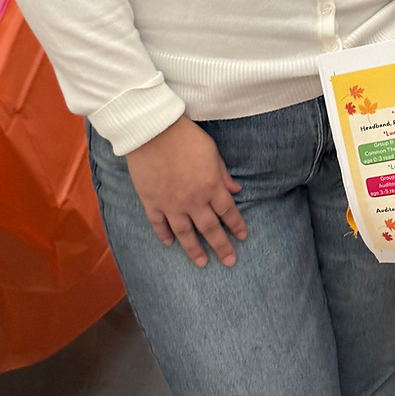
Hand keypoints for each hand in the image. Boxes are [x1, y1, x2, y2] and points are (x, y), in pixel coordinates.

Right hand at [124, 114, 246, 268]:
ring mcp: (171, 204)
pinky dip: (164, 235)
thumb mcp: (212, 152)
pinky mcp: (151, 202)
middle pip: (210, 229)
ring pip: (185, 233)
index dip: (236, 225)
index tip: (242, 237)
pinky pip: (159, 224)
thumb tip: (236, 191)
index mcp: (211, 186)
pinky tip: (170, 244)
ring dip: (194, 250)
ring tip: (201, 263)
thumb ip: (223, 174)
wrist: (152, 132)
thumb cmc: (186, 137)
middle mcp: (193, 200)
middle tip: (229, 261)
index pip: (228, 212)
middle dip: (221, 246)